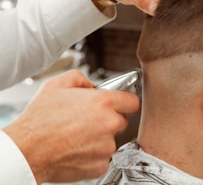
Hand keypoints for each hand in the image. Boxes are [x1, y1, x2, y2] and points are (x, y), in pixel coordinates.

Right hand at [3, 70, 139, 183]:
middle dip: (110, 118)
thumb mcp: (58, 84)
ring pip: (112, 139)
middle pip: (122, 120)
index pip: (132, 101)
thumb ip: (81, 78)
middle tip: (91, 118)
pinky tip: (78, 147)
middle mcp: (109, 124)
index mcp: (103, 102)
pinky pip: (103, 156)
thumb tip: (91, 85)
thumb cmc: (41, 119)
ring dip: (101, 137)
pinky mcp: (99, 165)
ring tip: (79, 134)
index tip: (121, 103)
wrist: (27, 150)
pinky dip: (94, 153)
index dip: (126, 101)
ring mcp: (106, 147)